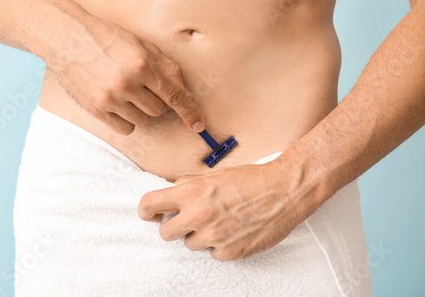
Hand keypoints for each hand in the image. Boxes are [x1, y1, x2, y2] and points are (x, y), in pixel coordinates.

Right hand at [46, 16, 204, 134]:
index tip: (199, 125)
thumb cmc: (106, 37)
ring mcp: (110, 98)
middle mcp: (127, 83)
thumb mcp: (141, 43)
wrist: (66, 38)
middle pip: (159, 110)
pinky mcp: (96, 109)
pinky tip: (118, 103)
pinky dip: (127, 119)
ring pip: (143, 120)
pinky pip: (125, 128)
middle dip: (157, 101)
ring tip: (127, 91)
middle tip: (143, 86)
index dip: (190, 112)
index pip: (174, 95)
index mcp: (141, 64)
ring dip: (141, 110)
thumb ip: (166, 67)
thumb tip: (186, 92)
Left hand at [137, 162, 321, 261]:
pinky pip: (213, 254)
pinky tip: (233, 230)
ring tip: (219, 221)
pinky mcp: (230, 252)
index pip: (149, 205)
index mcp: (191, 193)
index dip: (146, 210)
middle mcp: (198, 216)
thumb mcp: (213, 174)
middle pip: (164, 233)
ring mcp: (214, 236)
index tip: (151, 213)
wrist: (284, 190)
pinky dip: (219, 244)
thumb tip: (170, 192)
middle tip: (189, 219)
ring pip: (189, 245)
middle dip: (174, 226)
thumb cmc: (250, 179)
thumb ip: (188, 185)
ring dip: (199, 235)